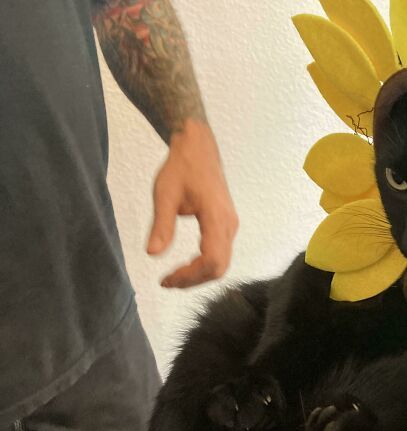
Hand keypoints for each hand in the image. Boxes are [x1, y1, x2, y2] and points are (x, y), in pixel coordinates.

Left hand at [147, 120, 238, 287]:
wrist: (198, 147)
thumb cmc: (182, 167)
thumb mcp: (165, 194)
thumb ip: (161, 225)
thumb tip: (152, 254)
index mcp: (216, 216)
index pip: (211, 260)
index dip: (190, 276)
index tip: (166, 279)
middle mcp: (229, 224)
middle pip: (219, 267)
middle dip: (193, 280)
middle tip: (167, 282)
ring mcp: (230, 224)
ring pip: (221, 263)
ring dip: (199, 274)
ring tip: (174, 277)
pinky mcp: (226, 224)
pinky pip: (220, 253)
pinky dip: (204, 265)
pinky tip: (185, 264)